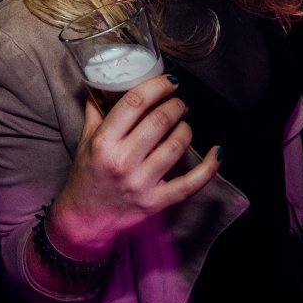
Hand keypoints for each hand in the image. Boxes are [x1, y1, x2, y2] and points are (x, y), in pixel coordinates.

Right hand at [47, 75, 220, 260]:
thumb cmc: (86, 176)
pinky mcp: (156, 202)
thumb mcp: (85, 141)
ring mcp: (142, 183)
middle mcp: (123, 161)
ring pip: (176, 145)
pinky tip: (218, 151)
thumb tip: (103, 83)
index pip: (134, 103)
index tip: (168, 81)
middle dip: (175, 105)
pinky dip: (209, 167)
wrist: (84, 220)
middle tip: (178, 102)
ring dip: (185, 128)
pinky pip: (190, 183)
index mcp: (104, 142)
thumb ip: (96, 111)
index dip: (156, 86)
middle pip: (160, 121)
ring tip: (183, 123)